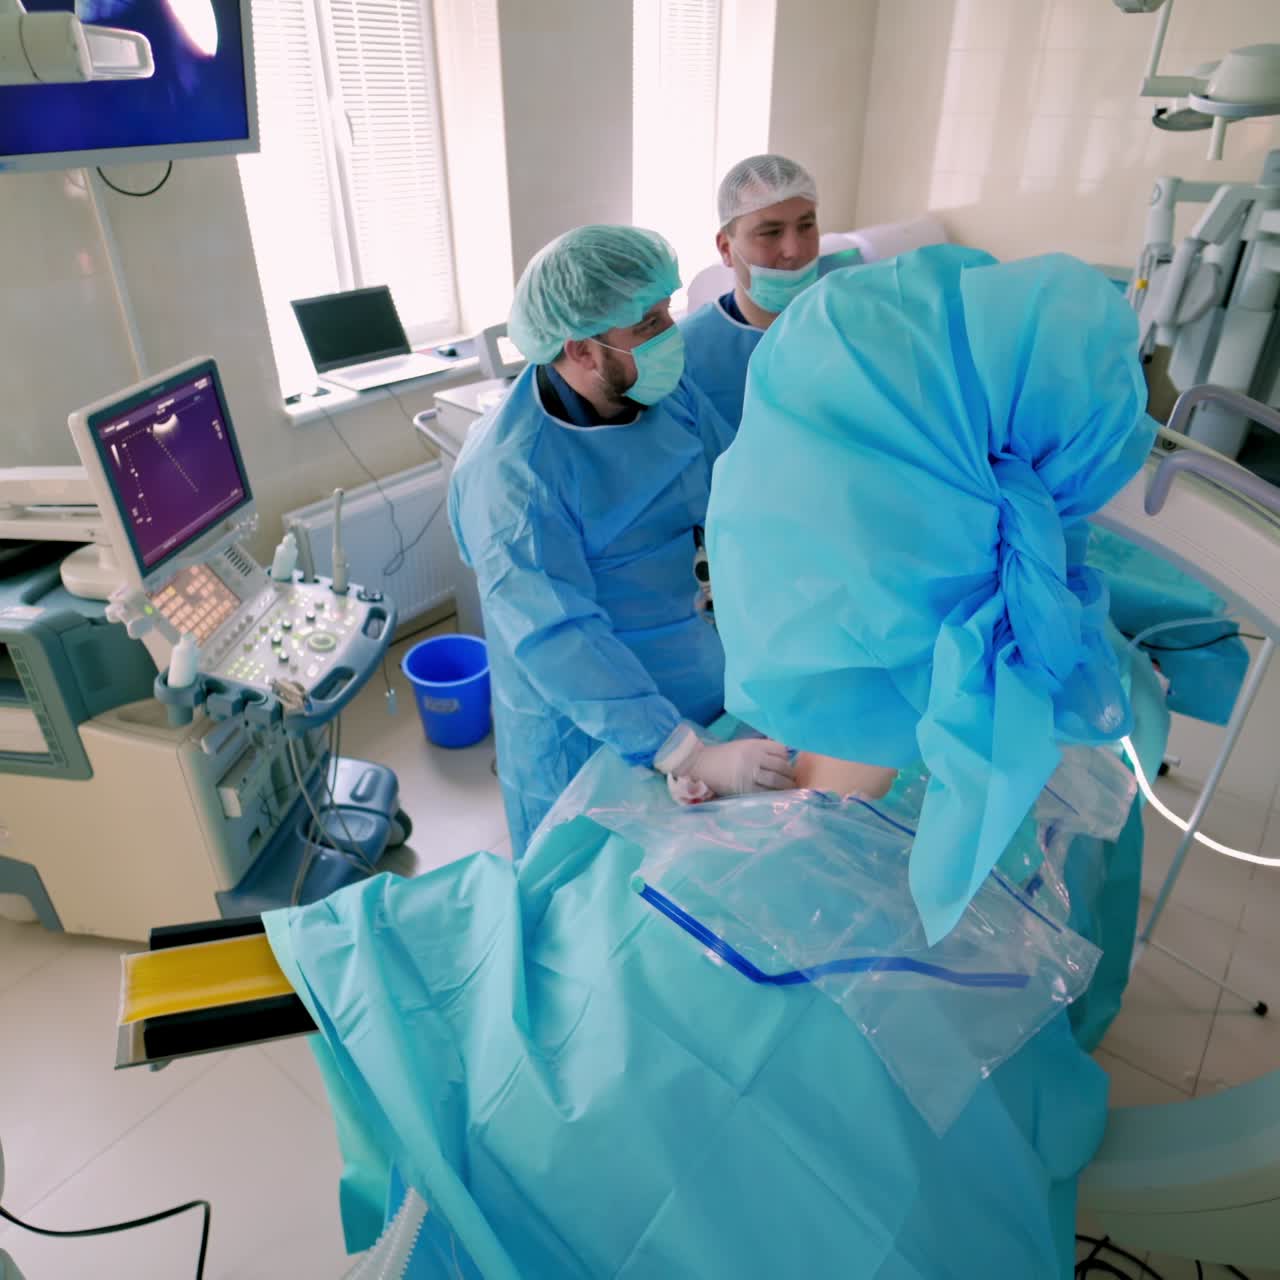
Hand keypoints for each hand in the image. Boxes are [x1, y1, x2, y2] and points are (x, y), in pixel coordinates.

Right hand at [661, 734, 794, 799]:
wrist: (701, 765)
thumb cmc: (723, 756)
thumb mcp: (742, 746)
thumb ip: (761, 750)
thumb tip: (782, 757)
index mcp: (754, 745)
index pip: (780, 750)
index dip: (786, 758)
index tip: (786, 764)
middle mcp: (754, 757)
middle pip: (781, 766)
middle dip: (789, 774)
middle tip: (792, 780)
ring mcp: (750, 773)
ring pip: (777, 780)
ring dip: (786, 786)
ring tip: (790, 789)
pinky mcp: (745, 789)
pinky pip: (765, 792)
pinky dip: (775, 795)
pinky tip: (778, 797)